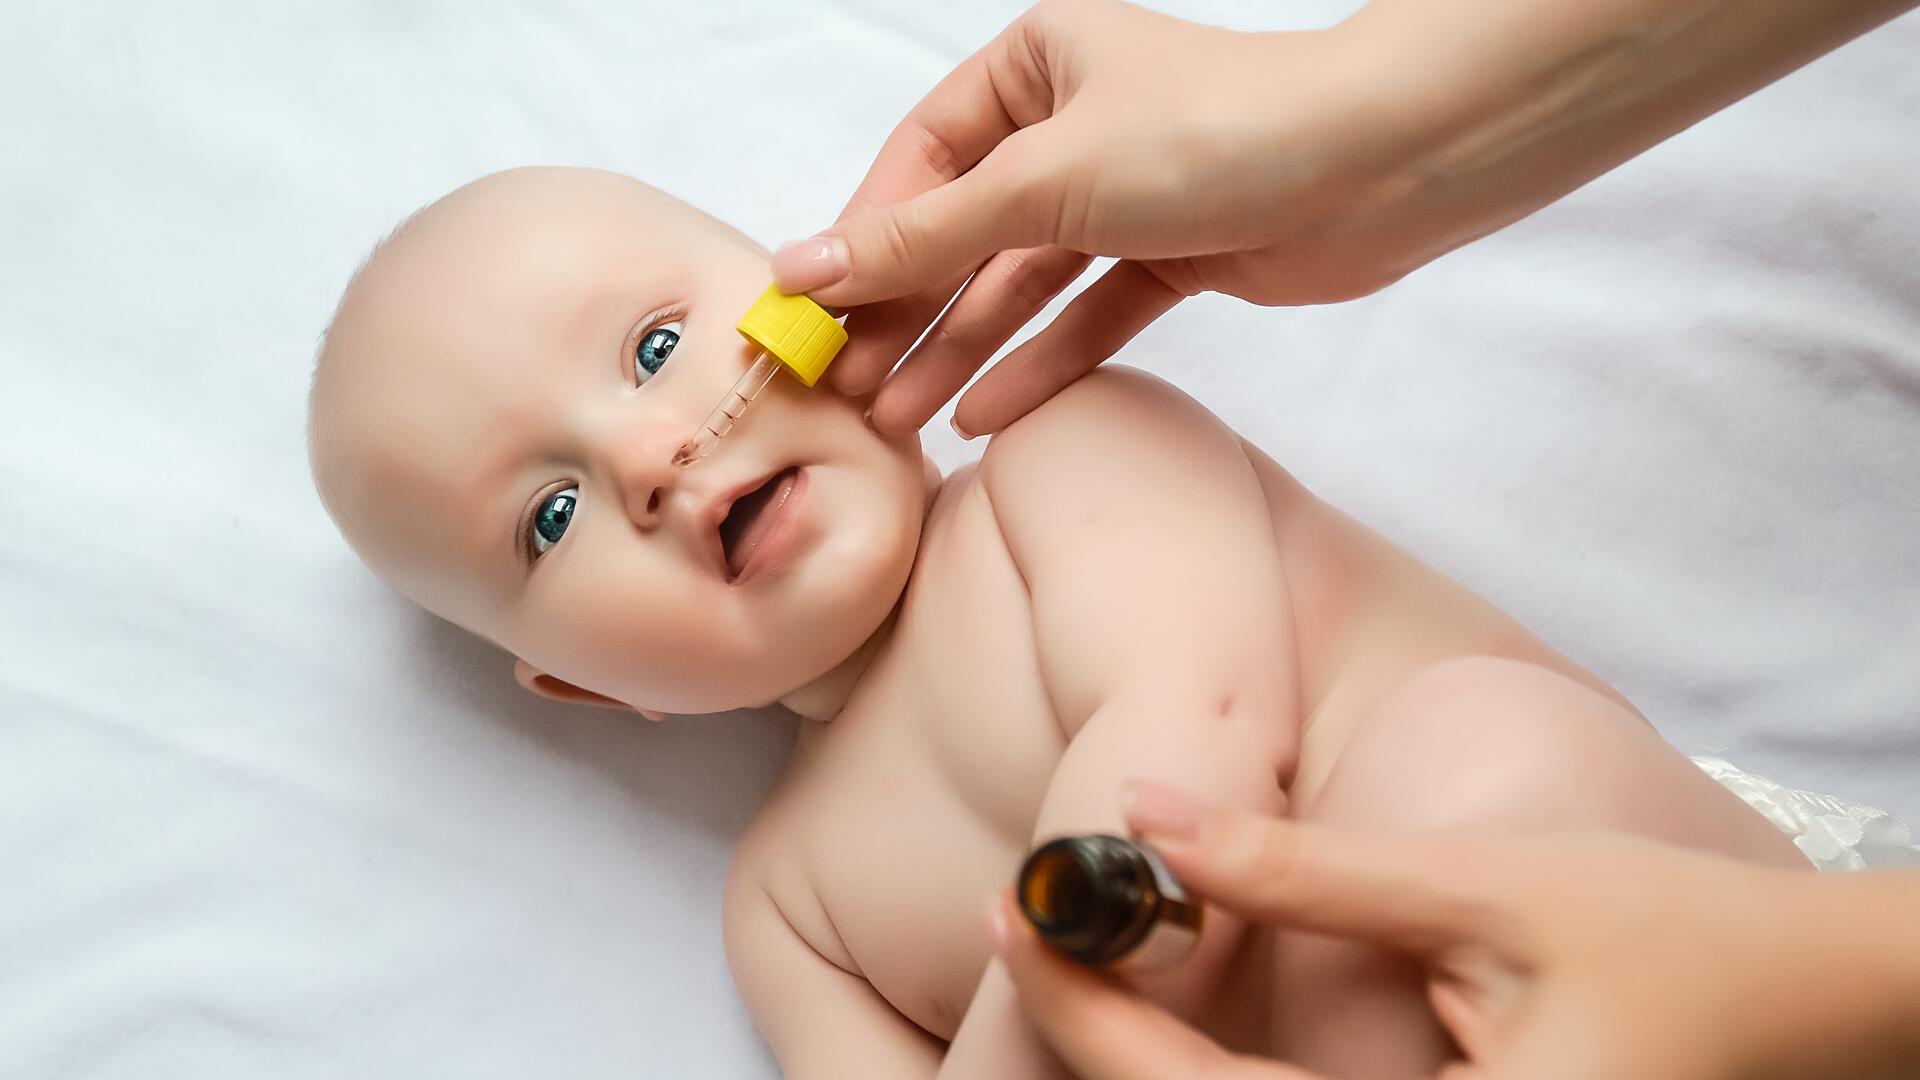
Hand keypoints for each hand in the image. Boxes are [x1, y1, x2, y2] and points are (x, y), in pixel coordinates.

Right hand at [776, 0, 1915, 438]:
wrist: (1384, 165)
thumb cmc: (1216, 133)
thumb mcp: (1047, 179)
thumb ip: (927, 236)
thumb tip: (807, 271)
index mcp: (1032, 68)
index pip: (918, 164)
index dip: (864, 244)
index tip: (814, 320)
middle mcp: (1071, 128)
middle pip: (964, 231)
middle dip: (909, 313)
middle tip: (850, 393)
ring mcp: (1122, 196)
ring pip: (1022, 282)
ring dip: (964, 349)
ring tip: (905, 424)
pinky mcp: (1172, 258)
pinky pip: (1086, 315)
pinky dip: (1043, 361)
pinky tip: (990, 416)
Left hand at [986, 781, 1919, 1079]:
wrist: (1815, 1010)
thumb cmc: (1676, 941)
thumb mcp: (1486, 890)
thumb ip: (1307, 870)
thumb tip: (1145, 814)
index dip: (1088, 1009)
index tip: (1015, 912)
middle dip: (1098, 1050)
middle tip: (1028, 934)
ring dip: (1151, 1072)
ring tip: (1081, 967)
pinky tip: (1178, 1027)